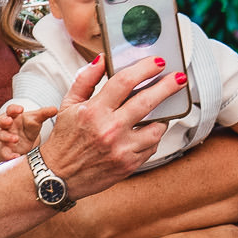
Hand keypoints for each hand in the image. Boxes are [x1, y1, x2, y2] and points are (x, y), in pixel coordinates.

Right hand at [0, 100, 54, 164]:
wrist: (24, 143)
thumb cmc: (29, 127)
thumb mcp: (37, 119)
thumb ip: (45, 113)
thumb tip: (55, 109)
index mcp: (14, 116)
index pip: (11, 109)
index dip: (14, 109)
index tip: (21, 109)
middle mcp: (8, 126)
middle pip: (1, 121)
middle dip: (4, 121)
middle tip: (9, 121)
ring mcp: (6, 138)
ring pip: (1, 136)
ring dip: (7, 137)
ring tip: (16, 139)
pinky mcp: (7, 150)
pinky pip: (4, 152)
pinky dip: (9, 155)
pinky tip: (16, 156)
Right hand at [34, 54, 179, 200]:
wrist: (57, 177)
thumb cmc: (64, 139)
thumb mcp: (68, 105)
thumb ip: (85, 80)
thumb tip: (102, 60)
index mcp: (93, 111)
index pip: (124, 82)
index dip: (145, 68)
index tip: (157, 62)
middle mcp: (109, 129)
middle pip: (147, 101)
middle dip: (168, 86)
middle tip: (179, 78)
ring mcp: (121, 149)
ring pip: (156, 127)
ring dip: (164, 116)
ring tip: (164, 109)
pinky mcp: (128, 165)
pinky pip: (152, 146)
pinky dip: (153, 136)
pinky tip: (149, 130)